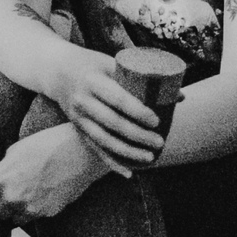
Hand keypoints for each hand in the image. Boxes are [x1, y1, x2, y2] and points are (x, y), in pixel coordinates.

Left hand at [0, 123, 115, 222]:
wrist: (80, 152)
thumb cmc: (48, 144)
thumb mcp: (18, 149)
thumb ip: (3, 168)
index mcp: (1, 180)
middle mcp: (12, 198)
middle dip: (0, 207)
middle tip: (8, 197)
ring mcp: (30, 208)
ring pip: (16, 219)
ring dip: (19, 211)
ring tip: (29, 196)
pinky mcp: (48, 213)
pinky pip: (36, 217)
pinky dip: (37, 210)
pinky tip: (45, 195)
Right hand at [46, 51, 163, 167]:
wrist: (57, 70)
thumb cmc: (93, 65)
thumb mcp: (112, 63)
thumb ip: (142, 78)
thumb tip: (179, 95)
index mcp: (93, 81)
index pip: (117, 99)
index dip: (137, 112)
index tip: (156, 121)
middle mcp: (83, 101)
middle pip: (112, 123)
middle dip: (138, 136)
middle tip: (159, 142)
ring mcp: (78, 118)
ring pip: (104, 140)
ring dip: (128, 152)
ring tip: (150, 158)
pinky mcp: (78, 129)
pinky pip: (95, 149)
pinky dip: (112, 163)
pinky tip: (128, 173)